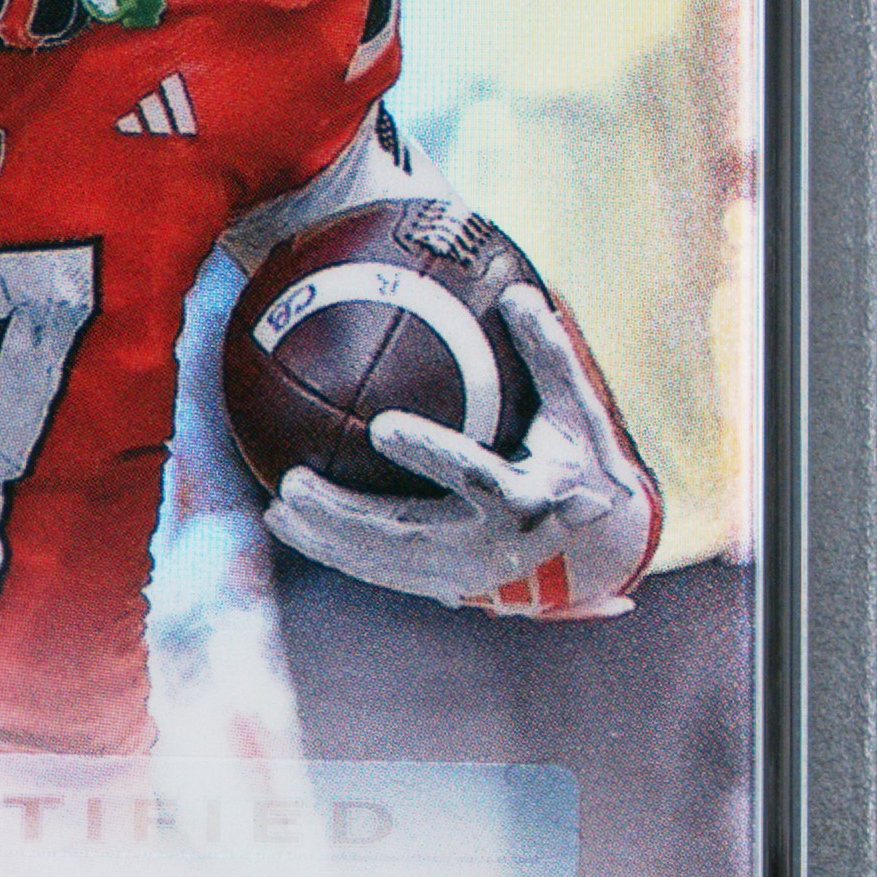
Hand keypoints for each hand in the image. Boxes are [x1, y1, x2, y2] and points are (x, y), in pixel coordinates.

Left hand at [265, 286, 660, 617]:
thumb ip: (549, 357)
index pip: (474, 476)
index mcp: (528, 498)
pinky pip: (380, 569)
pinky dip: (332, 550)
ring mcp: (464, 572)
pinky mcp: (443, 584)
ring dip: (327, 538)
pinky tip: (285, 524)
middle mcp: (492, 544)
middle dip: (347, 516)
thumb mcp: (579, 412)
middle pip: (408, 534)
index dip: (430, 454)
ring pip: (385, 561)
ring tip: (278, 506)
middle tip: (294, 483)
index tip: (382, 426)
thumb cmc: (582, 462)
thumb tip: (519, 293)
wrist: (598, 546)